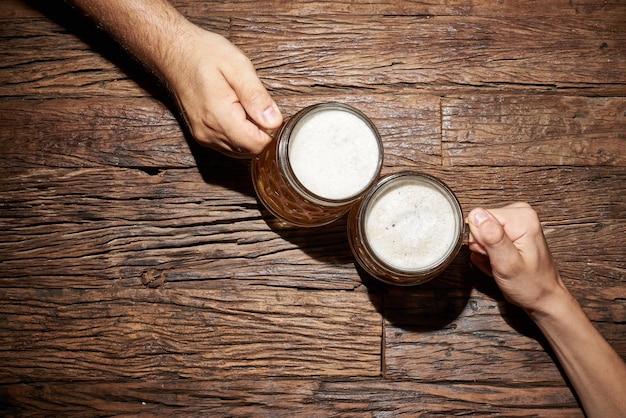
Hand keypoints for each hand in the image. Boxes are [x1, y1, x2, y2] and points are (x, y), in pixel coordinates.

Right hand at [163, 24, 282, 157]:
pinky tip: (237, 114)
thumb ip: (256, 96)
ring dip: (250, 135)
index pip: (257, 145)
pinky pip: (229, 146)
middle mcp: (209, 132)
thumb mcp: (238, 66)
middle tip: (259, 105)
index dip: (271, 132)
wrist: (174, 52)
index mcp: (219, 116)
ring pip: (240, 151)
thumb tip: (274, 121)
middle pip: (249, 150)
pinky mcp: (202, 135)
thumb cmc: (203, 54)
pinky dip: (239, 135)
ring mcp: (204, 136)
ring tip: (246, 106)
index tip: (271, 112)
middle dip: (261, 133)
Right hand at [466, 202, 565, 313]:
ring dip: (485, 252)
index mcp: (522, 219)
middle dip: (482, 246)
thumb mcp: (508, 265)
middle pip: (479, 223)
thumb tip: (477, 216)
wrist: (543, 297)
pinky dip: (489, 253)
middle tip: (498, 262)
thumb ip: (493, 238)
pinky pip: (486, 238)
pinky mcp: (510, 231)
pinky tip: (500, 262)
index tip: (493, 255)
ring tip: (500, 264)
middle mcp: (520, 215)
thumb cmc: (532, 285)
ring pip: (481, 232)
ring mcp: (515, 222)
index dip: (479, 240)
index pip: (478, 217)